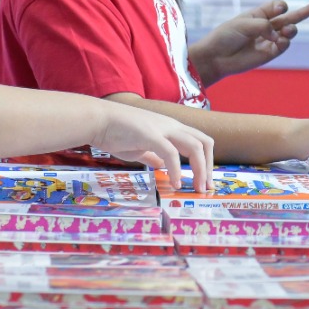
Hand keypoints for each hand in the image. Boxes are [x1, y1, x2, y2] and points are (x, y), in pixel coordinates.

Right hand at [90, 103, 214, 191]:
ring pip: (194, 147)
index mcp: (171, 128)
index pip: (200, 141)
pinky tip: (175, 183)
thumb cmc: (116, 132)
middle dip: (209, 167)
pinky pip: (171, 153)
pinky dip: (177, 170)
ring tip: (196, 188)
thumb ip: (153, 155)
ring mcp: (163, 129)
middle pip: (204, 142)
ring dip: (200, 169)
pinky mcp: (151, 135)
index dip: (207, 161)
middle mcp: (172, 126)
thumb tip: (162, 165)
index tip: (204, 180)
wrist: (99, 120)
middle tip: (205, 187)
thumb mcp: (140, 147)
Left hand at [191, 0, 308, 84]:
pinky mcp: (269, 54)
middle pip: (287, 18)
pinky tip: (282, 40)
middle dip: (301, 13)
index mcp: (258, 14)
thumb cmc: (226, 36)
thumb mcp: (243, 24)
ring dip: (291, 29)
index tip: (280, 8)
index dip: (280, 6)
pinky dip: (285, 42)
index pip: (276, 6)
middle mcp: (266, 26)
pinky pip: (283, 46)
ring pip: (288, 32)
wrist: (216, 57)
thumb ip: (263, 26)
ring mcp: (269, 40)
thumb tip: (279, 35)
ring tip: (289, 30)